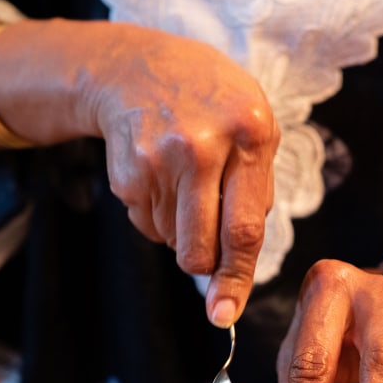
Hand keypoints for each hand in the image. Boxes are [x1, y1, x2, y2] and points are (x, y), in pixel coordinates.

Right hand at [0, 14, 279, 327]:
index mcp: (250, 134)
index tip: (226, 315)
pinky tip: (161, 175)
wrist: (138, 67)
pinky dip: (157, 214)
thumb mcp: (255, 126)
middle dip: (202, 265)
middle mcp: (202, 147)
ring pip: (171, 241)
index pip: (244, 228)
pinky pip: (146, 224)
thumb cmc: (212, 103)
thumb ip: (257, 191)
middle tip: (204, 250)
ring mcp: (158, 160)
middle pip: (198, 249)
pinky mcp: (126, 173)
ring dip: (181, 229)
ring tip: (184, 182)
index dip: (236, 279)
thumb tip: (238, 263)